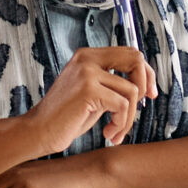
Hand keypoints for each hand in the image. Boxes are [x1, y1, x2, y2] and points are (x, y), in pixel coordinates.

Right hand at [25, 45, 152, 152]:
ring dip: (128, 117)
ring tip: (114, 131)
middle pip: (135, 60)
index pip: (129, 53)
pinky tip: (108, 134)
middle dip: (144, 86)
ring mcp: (87, 72)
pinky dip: (121, 124)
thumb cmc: (66, 117)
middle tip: (139, 108)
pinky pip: (122, 106)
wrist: (39, 131)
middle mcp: (87, 58)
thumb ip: (112, 82)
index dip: (145, 73)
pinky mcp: (88, 90)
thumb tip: (144, 83)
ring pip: (132, 90)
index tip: (149, 94)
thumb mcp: (93, 93)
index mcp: (87, 56)